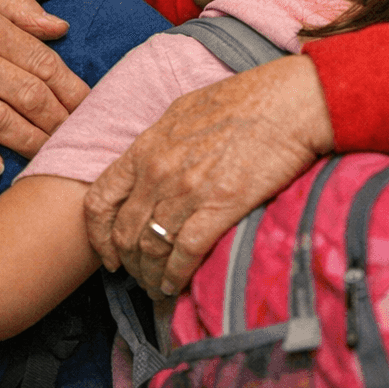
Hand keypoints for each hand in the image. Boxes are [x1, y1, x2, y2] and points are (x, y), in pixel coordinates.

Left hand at [83, 54, 333, 297]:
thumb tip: (151, 165)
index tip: (110, 254)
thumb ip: (161, 142)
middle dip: (128, 263)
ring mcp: (187, 190)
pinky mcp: (219, 207)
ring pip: (150, 249)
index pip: (100, 198)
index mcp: (147, 146)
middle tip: (140, 277)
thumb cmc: (245, 99)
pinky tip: (176, 286)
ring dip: (150, 276)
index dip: (98, 235)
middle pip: (124, 233)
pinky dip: (175, 277)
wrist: (289, 102)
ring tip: (159, 288)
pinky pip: (184, 254)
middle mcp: (158, 171)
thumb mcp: (185, 110)